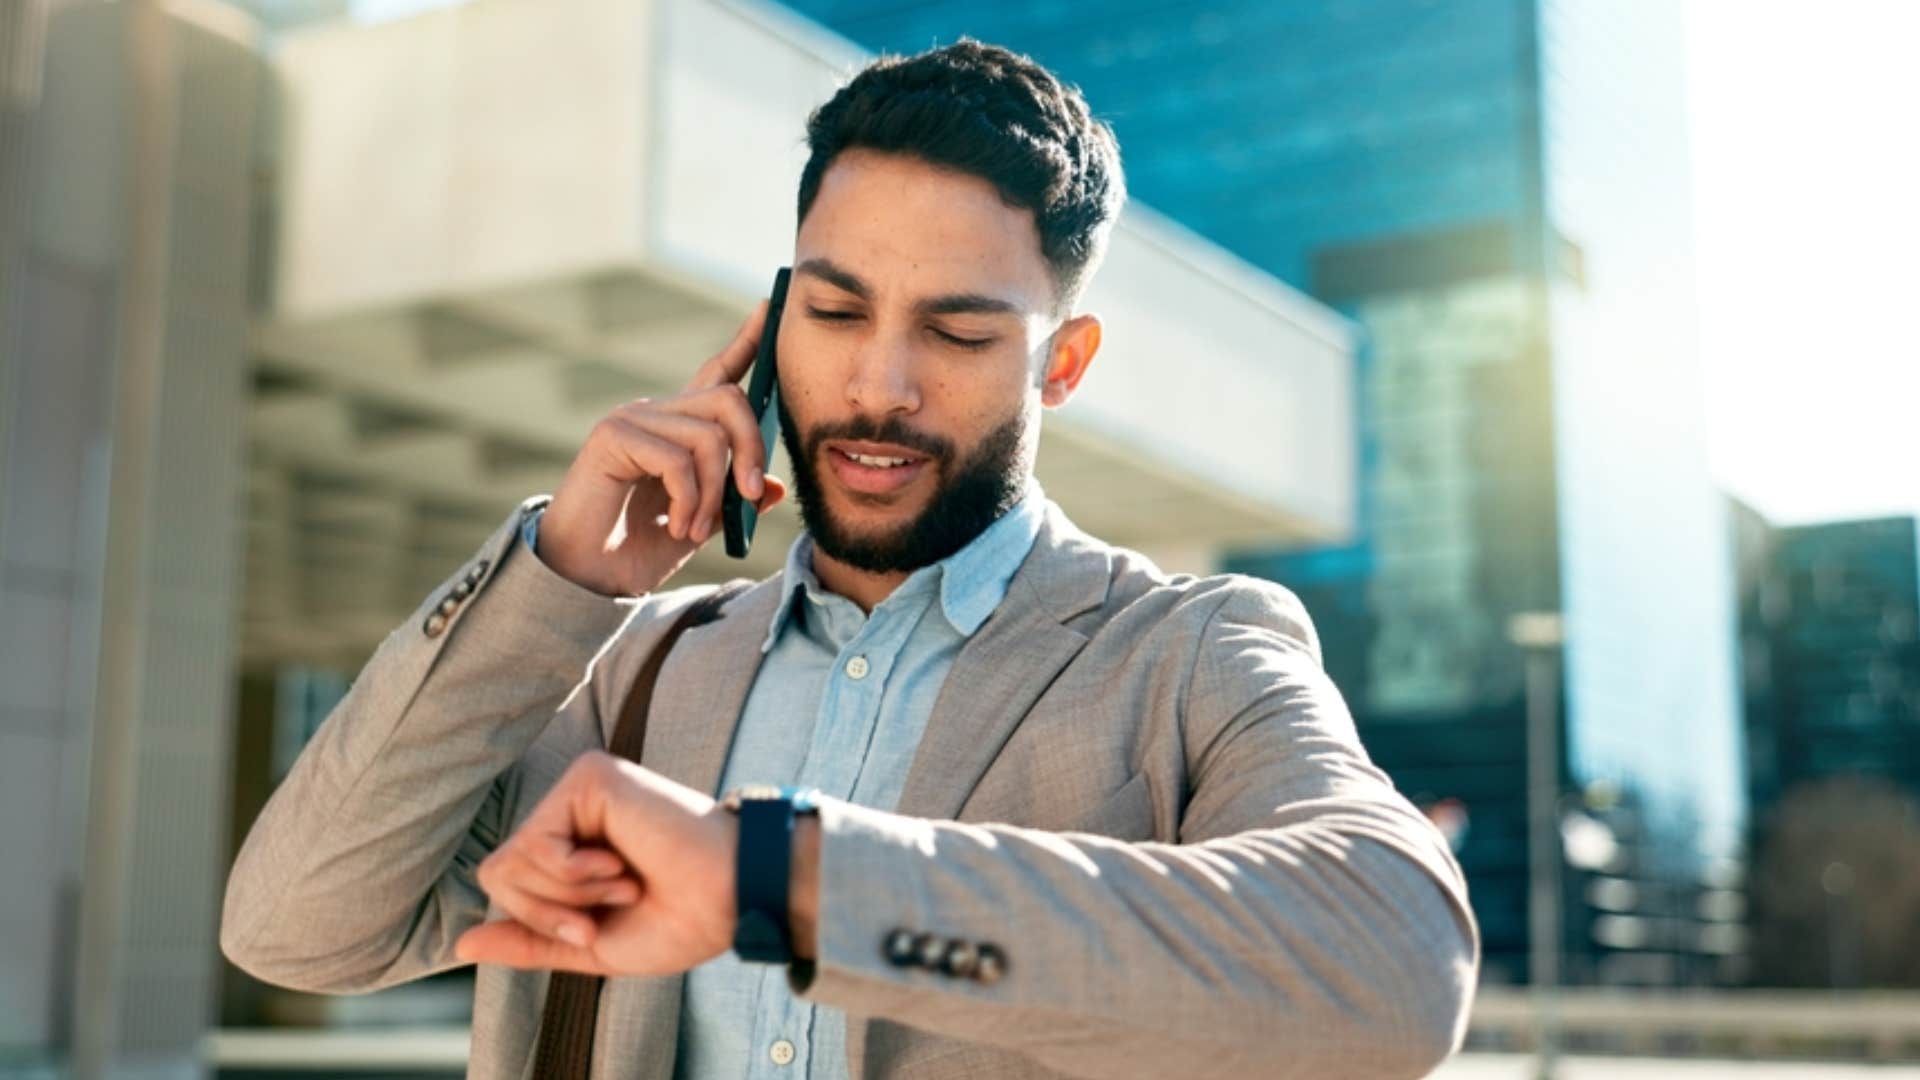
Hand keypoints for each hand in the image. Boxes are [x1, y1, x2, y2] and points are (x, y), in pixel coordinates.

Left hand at [456, 752, 738, 975]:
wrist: (727, 901)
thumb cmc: (677, 920)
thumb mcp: (590, 943)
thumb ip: (529, 940)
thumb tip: (462, 943)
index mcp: (570, 842)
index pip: (505, 883)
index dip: (542, 920)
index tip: (594, 928)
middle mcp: (569, 808)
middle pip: (499, 873)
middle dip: (550, 910)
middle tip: (612, 902)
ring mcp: (578, 788)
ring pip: (512, 861)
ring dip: (569, 893)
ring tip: (624, 880)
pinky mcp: (589, 777)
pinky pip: (536, 844)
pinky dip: (575, 873)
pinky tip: (620, 862)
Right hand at [536, 301, 789, 596]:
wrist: (592, 576)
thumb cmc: (640, 548)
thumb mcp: (704, 521)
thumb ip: (735, 498)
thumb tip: (773, 486)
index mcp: (679, 426)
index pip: (718, 371)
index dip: (747, 341)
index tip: (770, 306)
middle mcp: (656, 413)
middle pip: (729, 399)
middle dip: (752, 450)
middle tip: (750, 497)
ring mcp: (632, 419)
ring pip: (709, 436)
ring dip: (716, 492)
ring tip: (698, 528)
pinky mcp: (613, 436)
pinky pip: (678, 460)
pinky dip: (691, 500)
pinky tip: (680, 527)